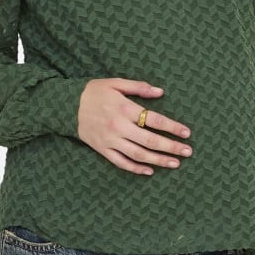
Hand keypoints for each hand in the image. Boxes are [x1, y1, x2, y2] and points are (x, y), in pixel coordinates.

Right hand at [77, 78, 192, 174]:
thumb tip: (160, 92)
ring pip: (138, 154)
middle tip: (188, 152)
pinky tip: (149, 171)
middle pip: (150, 140)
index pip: (155, 120)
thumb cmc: (94, 92)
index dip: (172, 128)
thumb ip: (138, 87)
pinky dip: (136, 169)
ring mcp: (111, 140)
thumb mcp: (115, 83)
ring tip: (174, 164)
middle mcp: (119, 127)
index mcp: (125, 108)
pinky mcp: (103, 149)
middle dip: (171, 147)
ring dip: (158, 160)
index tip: (187, 133)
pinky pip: (121, 162)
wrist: (67, 106)